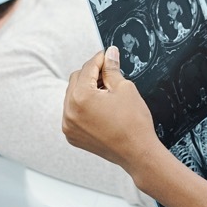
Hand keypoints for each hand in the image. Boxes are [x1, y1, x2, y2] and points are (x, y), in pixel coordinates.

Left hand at [63, 47, 162, 177]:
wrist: (138, 153)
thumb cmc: (134, 122)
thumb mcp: (124, 88)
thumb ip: (111, 69)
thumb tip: (109, 53)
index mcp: (81, 97)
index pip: (87, 68)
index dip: (99, 59)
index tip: (108, 55)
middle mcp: (69, 111)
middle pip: (76, 80)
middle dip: (91, 74)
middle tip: (109, 73)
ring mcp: (69, 125)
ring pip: (72, 96)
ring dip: (86, 89)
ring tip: (106, 91)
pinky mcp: (72, 135)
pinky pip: (72, 112)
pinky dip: (83, 106)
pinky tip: (100, 106)